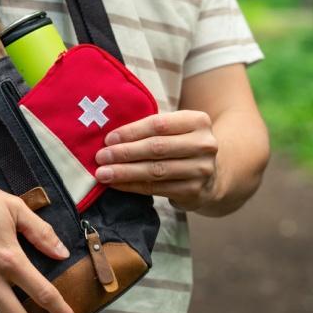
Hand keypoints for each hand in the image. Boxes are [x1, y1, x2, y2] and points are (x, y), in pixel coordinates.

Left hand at [94, 111, 218, 210]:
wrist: (212, 175)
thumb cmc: (182, 146)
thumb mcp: (176, 130)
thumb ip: (151, 130)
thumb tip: (110, 137)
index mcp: (198, 121)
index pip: (159, 124)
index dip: (131, 132)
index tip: (108, 139)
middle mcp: (204, 145)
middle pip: (156, 148)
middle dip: (125, 153)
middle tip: (101, 157)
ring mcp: (201, 170)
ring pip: (155, 171)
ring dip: (125, 172)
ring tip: (103, 173)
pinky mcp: (193, 191)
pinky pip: (155, 189)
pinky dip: (132, 186)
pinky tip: (116, 184)